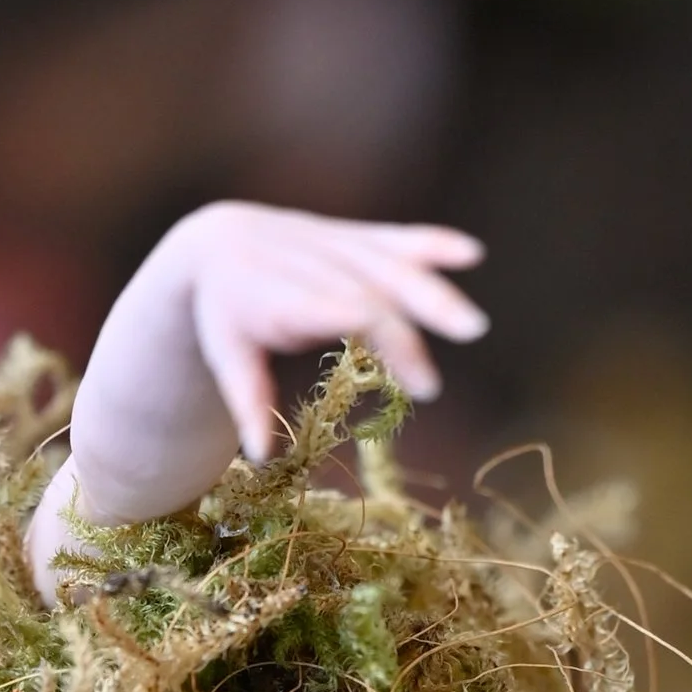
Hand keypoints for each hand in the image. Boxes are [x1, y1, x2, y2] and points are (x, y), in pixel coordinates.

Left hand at [169, 200, 487, 462]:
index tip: (375, 338)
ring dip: (432, 295)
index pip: (315, 306)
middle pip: (363, 296)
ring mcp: (334, 243)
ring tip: (473, 327)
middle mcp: (306, 261)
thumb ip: (248, 400)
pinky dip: (432, 245)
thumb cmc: (227, 316)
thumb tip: (261, 456)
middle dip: (400, 337)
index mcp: (269, 292)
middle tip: (431, 386)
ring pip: (387, 267)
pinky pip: (396, 239)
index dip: (348, 318)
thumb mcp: (228, 356)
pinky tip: (471, 253)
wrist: (218, 243)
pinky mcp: (355, 235)